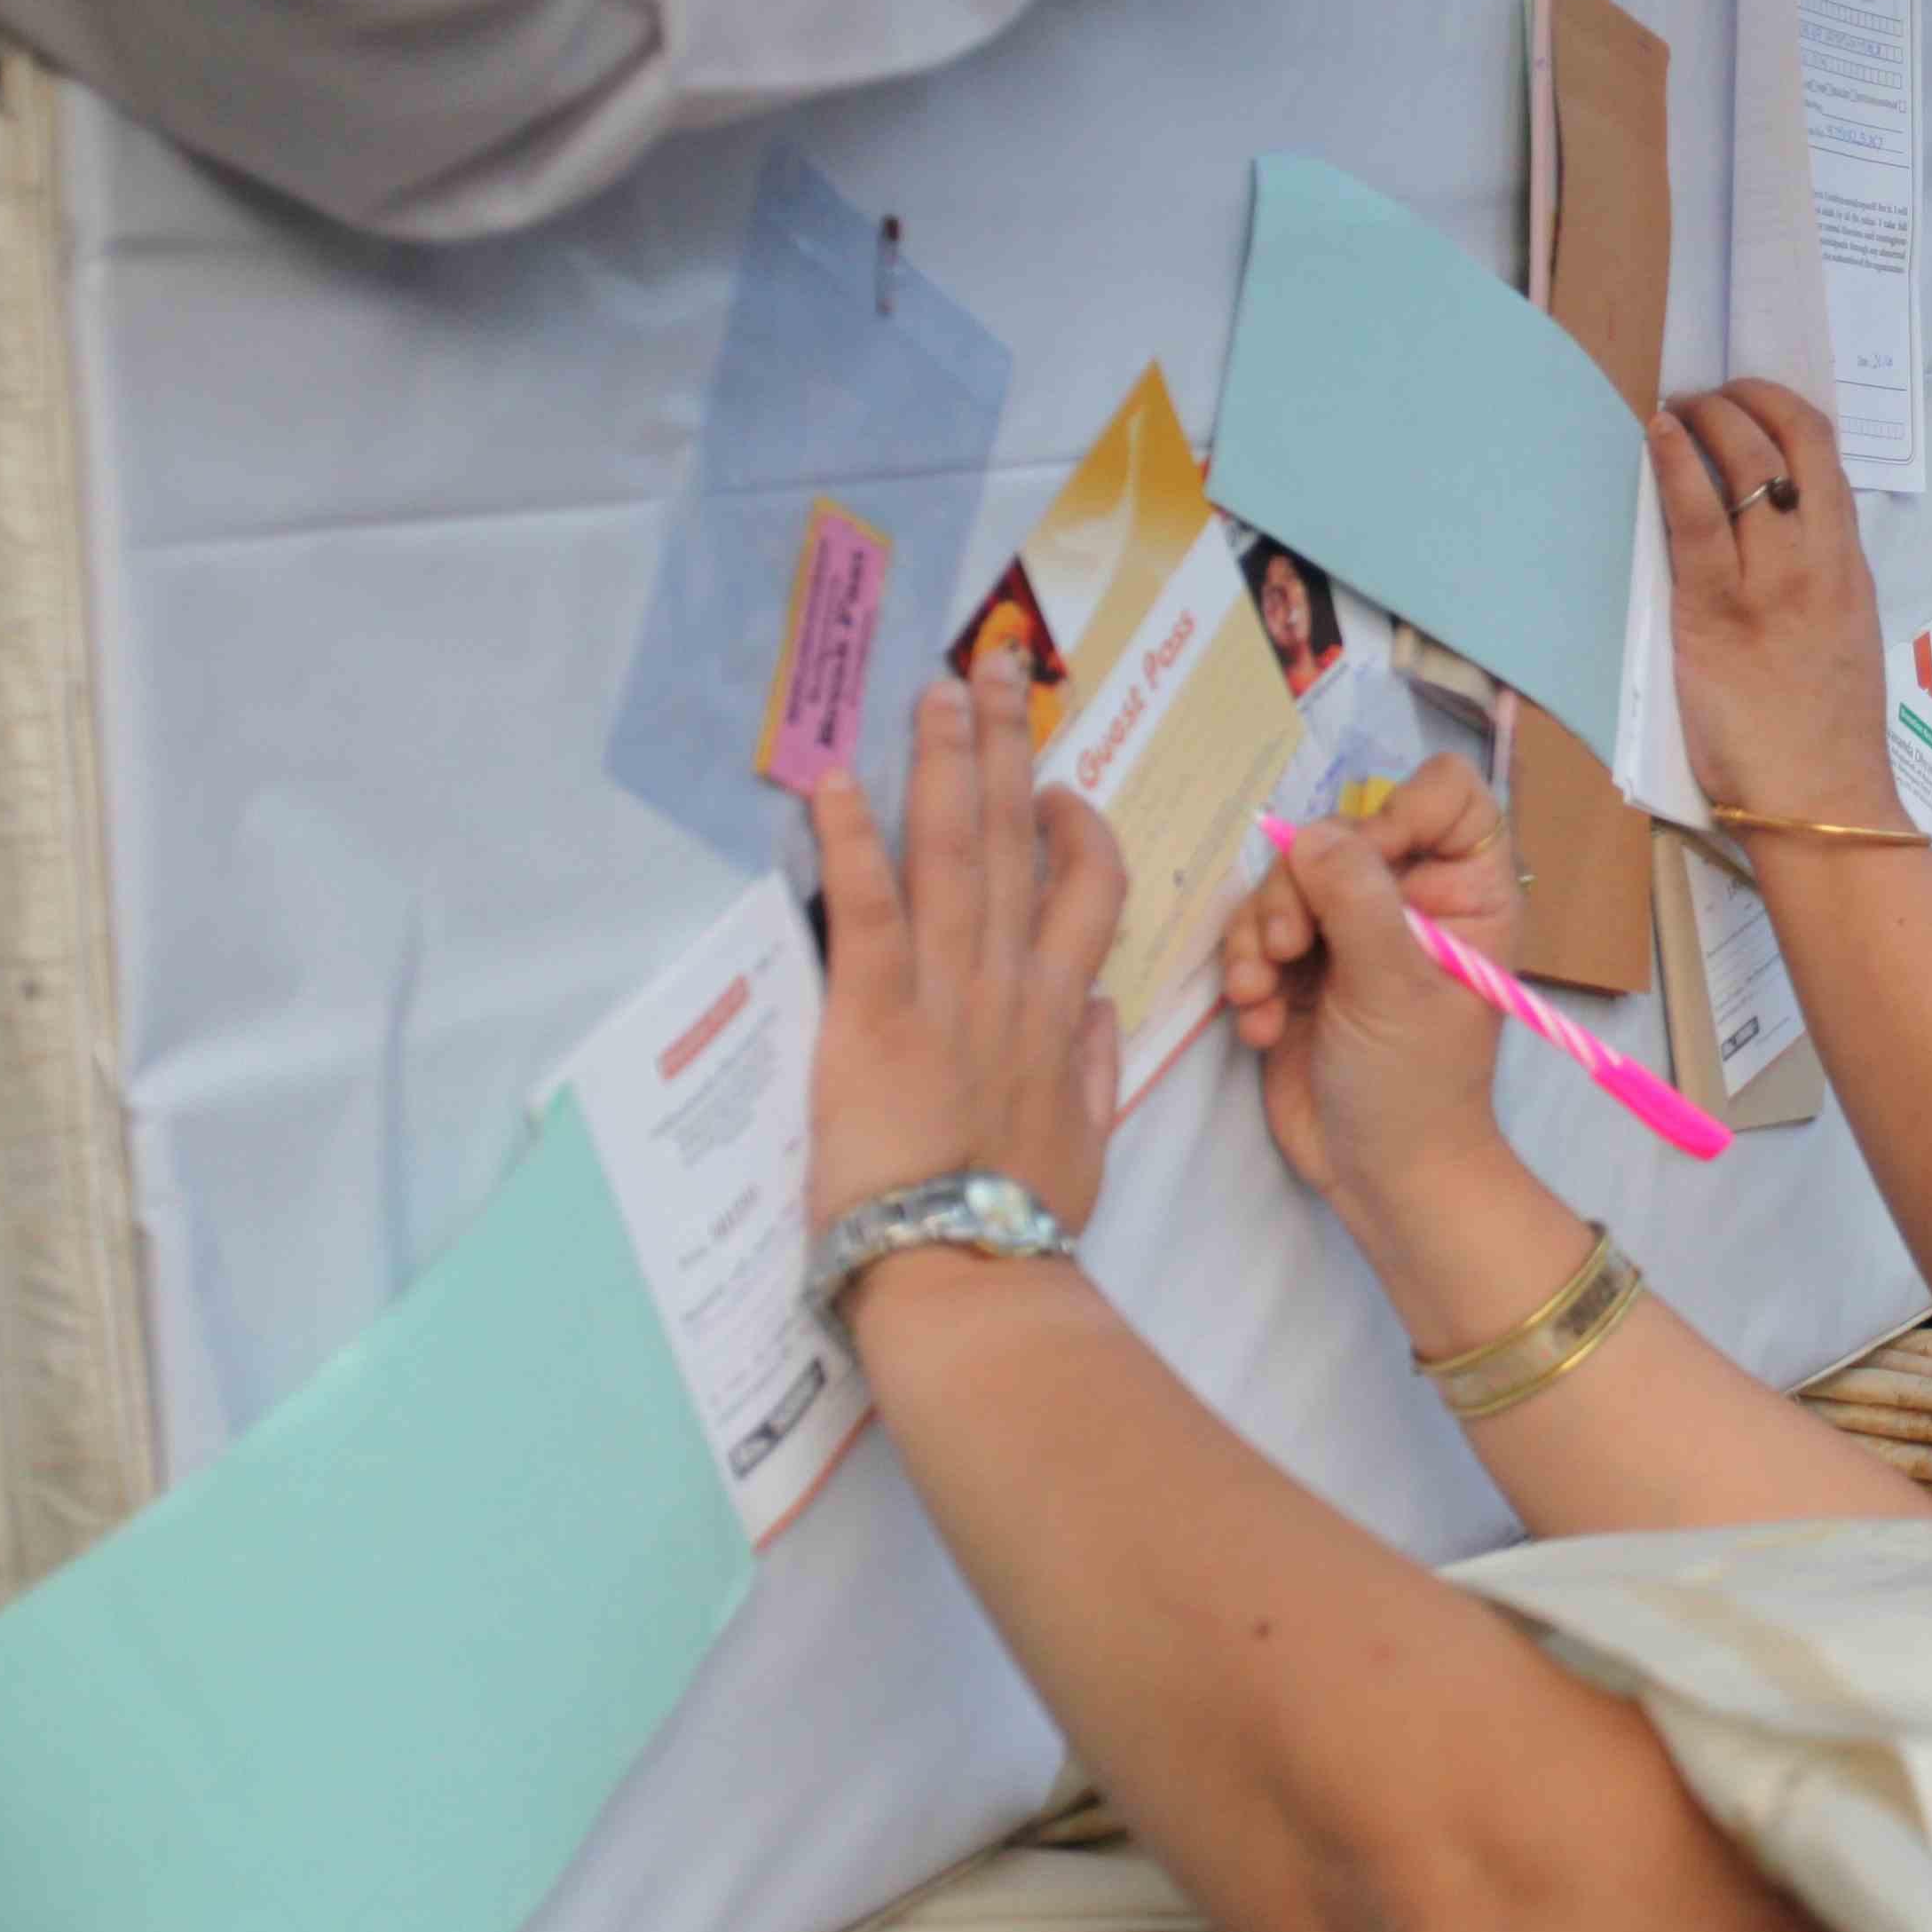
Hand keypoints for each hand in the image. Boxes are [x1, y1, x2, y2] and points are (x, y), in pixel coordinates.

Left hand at [805, 655, 1128, 1239]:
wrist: (966, 1266)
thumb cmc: (1024, 1219)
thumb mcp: (1087, 1138)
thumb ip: (1093, 1066)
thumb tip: (1100, 1009)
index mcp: (1061, 1009)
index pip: (1088, 888)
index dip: (1077, 828)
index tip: (1059, 792)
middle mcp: (1011, 978)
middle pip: (1016, 836)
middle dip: (1007, 744)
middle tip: (994, 665)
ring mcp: (946, 988)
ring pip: (951, 850)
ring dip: (942, 762)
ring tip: (934, 689)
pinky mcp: (874, 1012)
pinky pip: (865, 909)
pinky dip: (848, 841)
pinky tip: (831, 781)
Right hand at [1217, 756, 1522, 1237]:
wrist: (1381, 1177)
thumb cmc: (1417, 1086)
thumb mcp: (1393, 989)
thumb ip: (1356, 903)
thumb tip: (1311, 835)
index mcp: (1466, 889)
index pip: (1445, 793)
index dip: (1397, 813)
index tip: (1363, 865)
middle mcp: (1411, 897)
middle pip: (1341, 833)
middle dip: (1298, 890)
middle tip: (1289, 949)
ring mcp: (1352, 930)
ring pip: (1287, 881)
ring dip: (1260, 937)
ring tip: (1261, 997)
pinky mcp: (1301, 968)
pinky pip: (1256, 933)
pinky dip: (1249, 973)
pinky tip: (1262, 1025)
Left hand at [1646, 383, 1903, 835]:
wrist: (1819, 800)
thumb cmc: (1825, 731)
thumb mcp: (1844, 632)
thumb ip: (1817, 577)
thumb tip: (1770, 530)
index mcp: (1848, 565)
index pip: (1826, 456)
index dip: (1785, 409)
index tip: (1751, 400)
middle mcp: (1816, 561)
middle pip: (1789, 443)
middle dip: (1743, 401)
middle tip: (1706, 398)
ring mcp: (1768, 583)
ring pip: (1745, 465)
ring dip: (1707, 420)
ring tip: (1677, 411)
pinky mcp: (1715, 612)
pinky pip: (1695, 517)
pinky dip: (1676, 463)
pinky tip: (1659, 439)